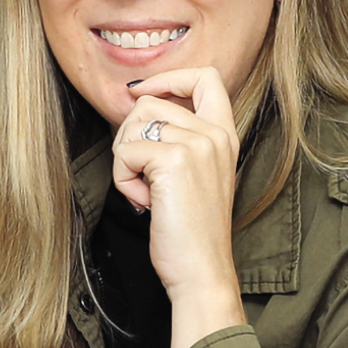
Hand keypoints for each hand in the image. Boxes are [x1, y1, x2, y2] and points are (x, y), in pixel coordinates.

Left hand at [112, 67, 246, 347]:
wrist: (201, 271)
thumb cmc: (191, 231)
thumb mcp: (195, 174)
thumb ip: (179, 138)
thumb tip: (136, 105)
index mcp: (225, 135)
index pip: (205, 77)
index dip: (167, 77)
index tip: (141, 92)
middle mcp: (215, 134)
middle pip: (150, 103)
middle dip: (130, 137)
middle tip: (142, 176)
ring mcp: (198, 144)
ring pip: (133, 126)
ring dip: (126, 161)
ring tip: (147, 192)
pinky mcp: (174, 160)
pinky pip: (125, 152)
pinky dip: (123, 180)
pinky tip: (145, 203)